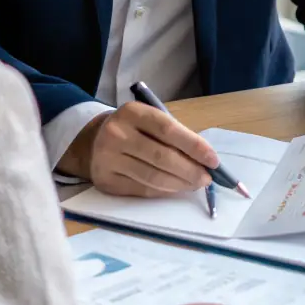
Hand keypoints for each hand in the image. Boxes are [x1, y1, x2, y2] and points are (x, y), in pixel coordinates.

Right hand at [62, 103, 218, 197]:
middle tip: (207, 178)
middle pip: (162, 157)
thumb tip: (204, 160)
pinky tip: (176, 188)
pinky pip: (142, 189)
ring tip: (195, 184)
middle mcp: (117, 134)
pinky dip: (164, 191)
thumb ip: (173, 135)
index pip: (168, 129)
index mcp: (131, 112)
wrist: (92, 142)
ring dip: (180, 184)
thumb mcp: (148, 120)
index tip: (213, 160)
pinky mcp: (106, 181)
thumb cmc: (132, 129)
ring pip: (153, 177)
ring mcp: (109, 159)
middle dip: (190, 170)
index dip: (194, 146)